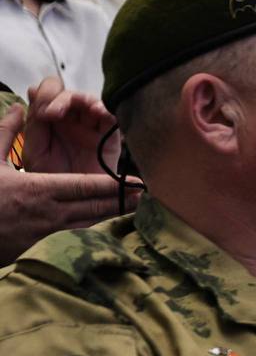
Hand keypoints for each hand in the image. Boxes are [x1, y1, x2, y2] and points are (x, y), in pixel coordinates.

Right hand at [0, 105, 138, 264]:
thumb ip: (5, 134)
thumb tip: (18, 107)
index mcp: (37, 191)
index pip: (85, 187)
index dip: (113, 185)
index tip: (135, 183)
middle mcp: (47, 214)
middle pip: (93, 207)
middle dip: (120, 201)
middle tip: (143, 195)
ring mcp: (44, 234)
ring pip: (85, 222)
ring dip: (109, 215)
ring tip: (130, 207)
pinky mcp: (38, 247)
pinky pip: (70, 234)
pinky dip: (88, 227)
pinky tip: (99, 221)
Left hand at [18, 78, 118, 173]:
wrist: (71, 205)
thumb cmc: (51, 181)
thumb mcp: (35, 150)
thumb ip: (33, 124)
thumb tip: (32, 90)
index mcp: (52, 121)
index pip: (49, 93)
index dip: (44, 95)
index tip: (39, 112)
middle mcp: (73, 121)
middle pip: (69, 94)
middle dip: (57, 97)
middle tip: (49, 113)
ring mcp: (92, 128)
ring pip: (90, 100)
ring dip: (79, 99)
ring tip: (65, 112)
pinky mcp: (110, 137)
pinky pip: (112, 117)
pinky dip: (106, 109)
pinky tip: (96, 111)